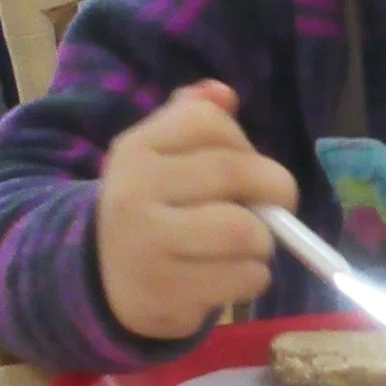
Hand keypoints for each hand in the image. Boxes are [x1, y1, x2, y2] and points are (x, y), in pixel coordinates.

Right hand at [95, 80, 297, 339]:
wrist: (107, 282)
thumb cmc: (154, 210)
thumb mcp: (162, 158)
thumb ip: (193, 118)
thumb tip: (224, 94)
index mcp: (136, 148)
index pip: (209, 121)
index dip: (245, 143)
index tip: (248, 167)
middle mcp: (134, 189)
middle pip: (234, 172)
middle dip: (275, 190)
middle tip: (278, 206)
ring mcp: (146, 243)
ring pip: (243, 230)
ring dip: (263, 241)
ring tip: (251, 246)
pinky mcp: (164, 291)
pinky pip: (241, 277)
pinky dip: (254, 277)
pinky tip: (236, 276)